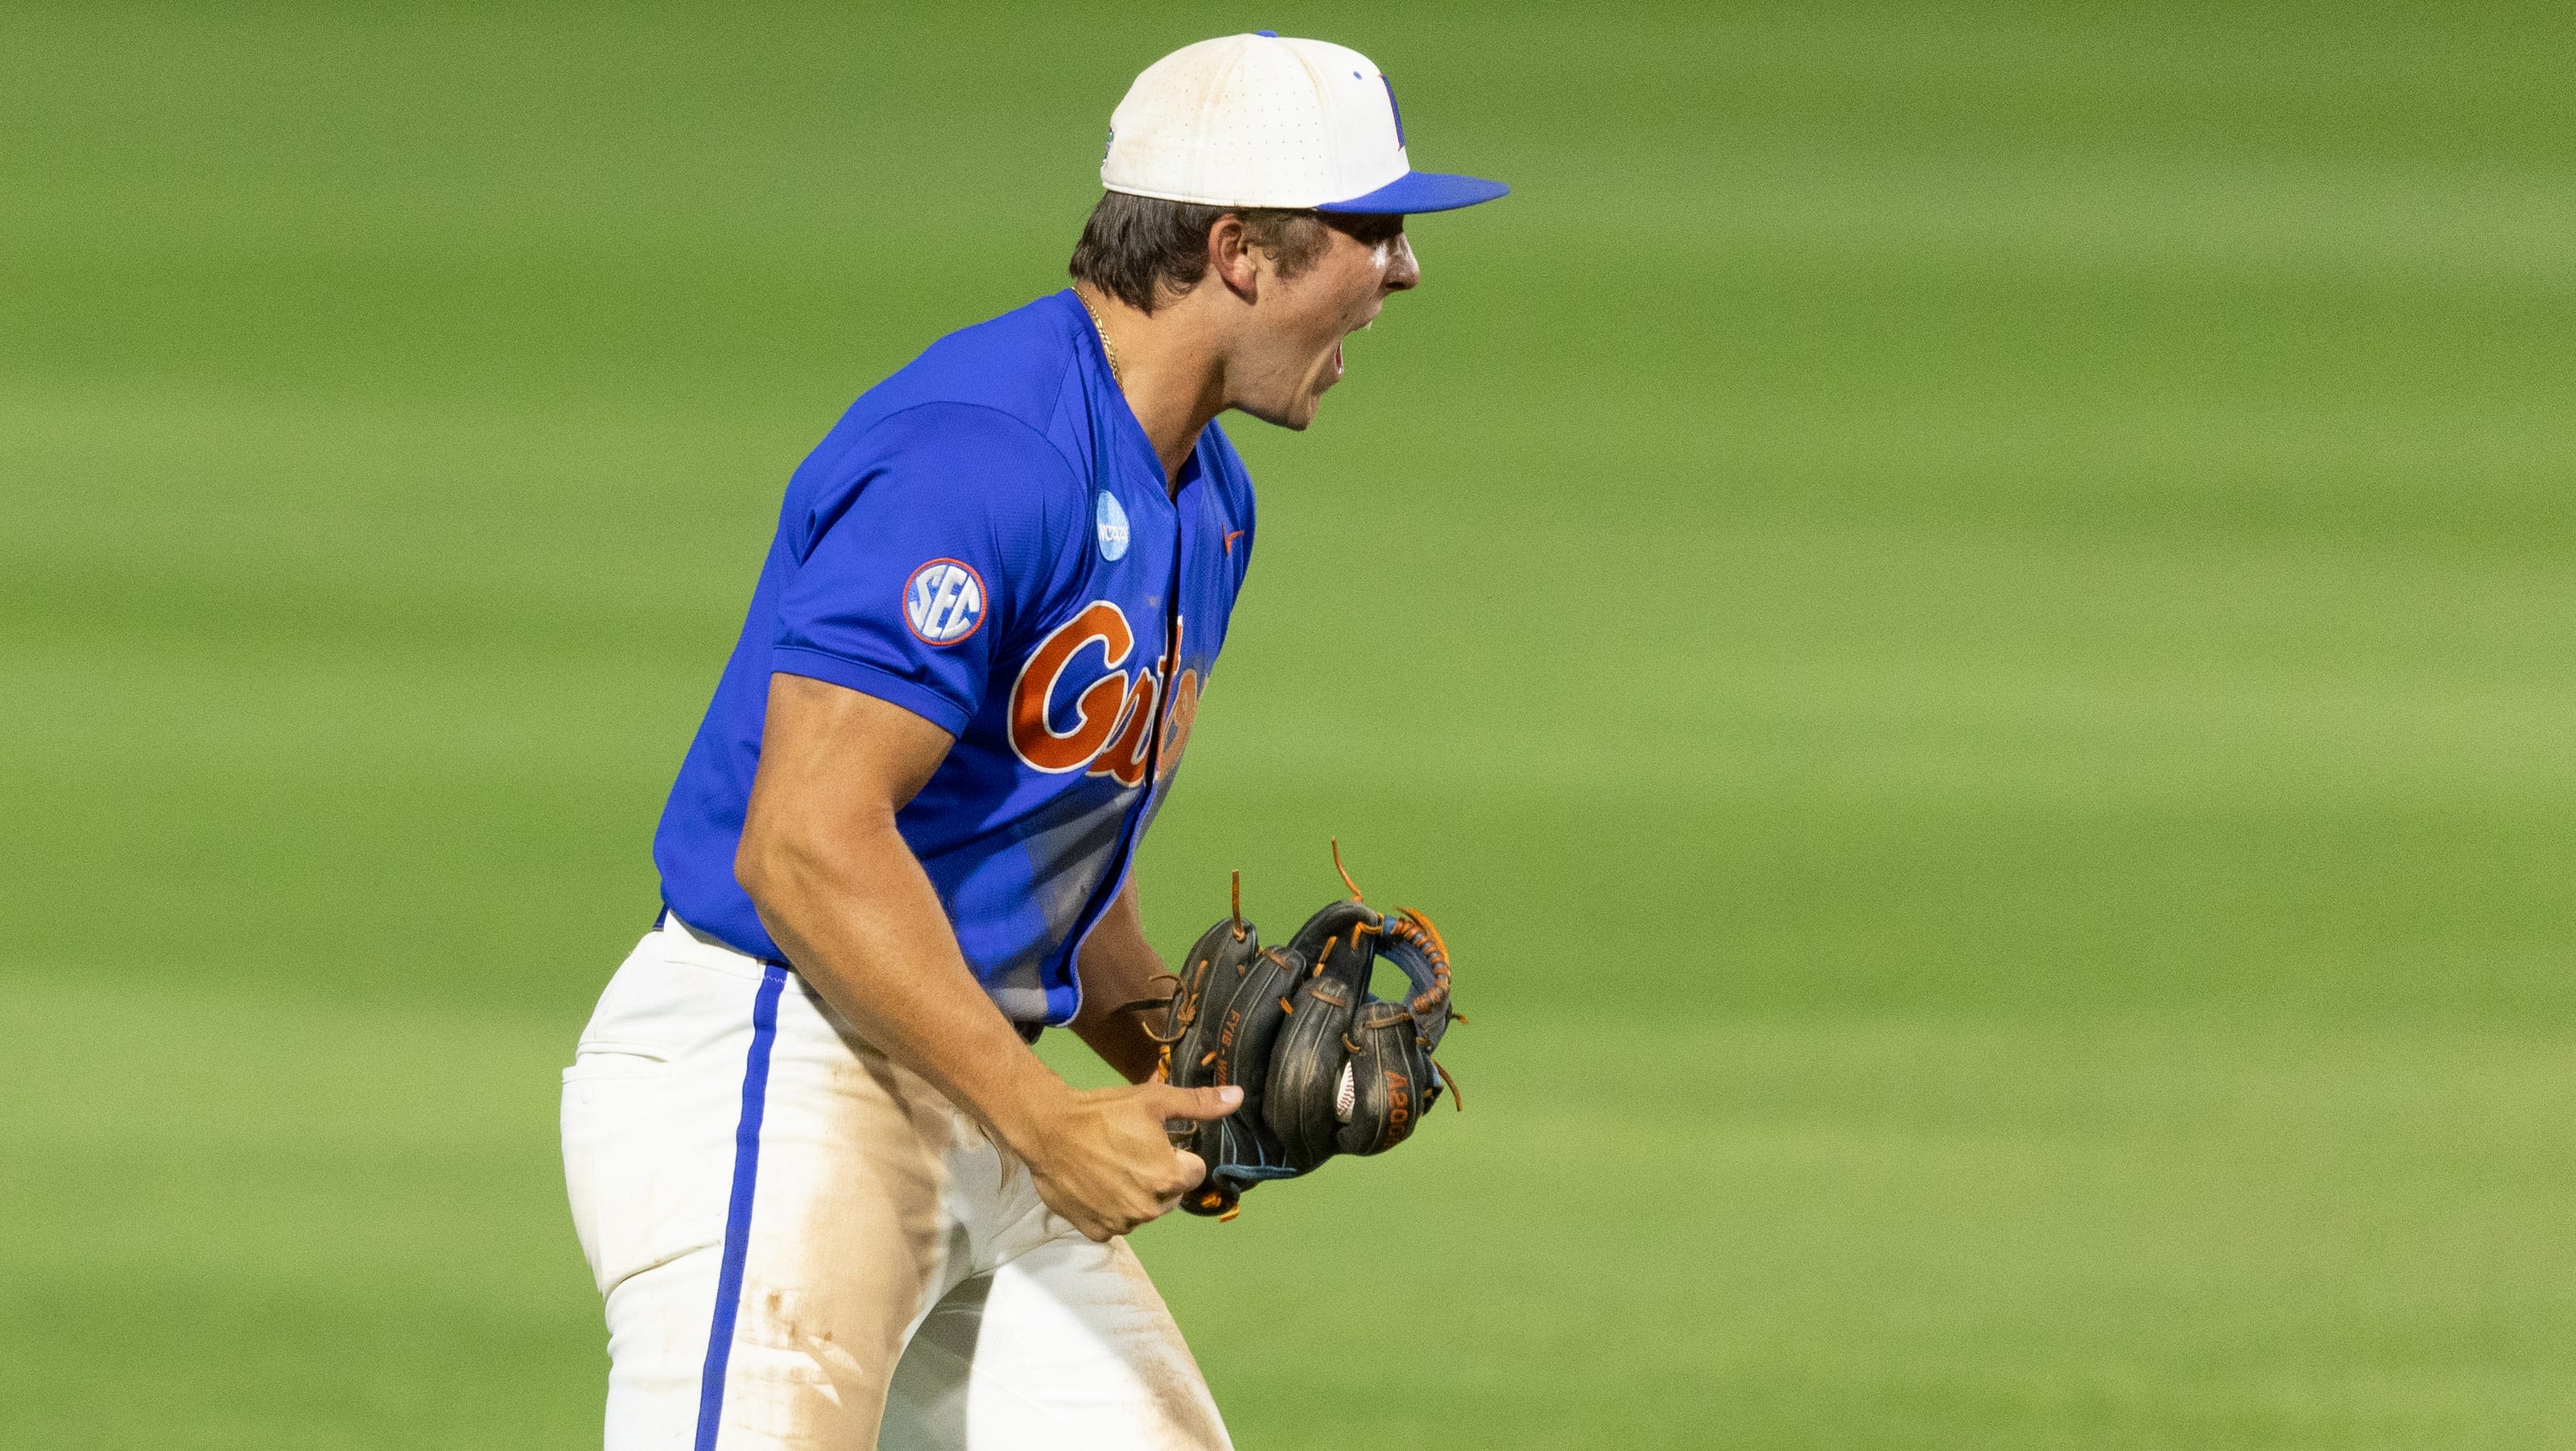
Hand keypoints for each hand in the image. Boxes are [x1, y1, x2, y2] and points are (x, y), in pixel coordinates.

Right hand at [1020, 1082, 1241, 1240]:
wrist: (1048, 1130)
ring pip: (1144, 1209)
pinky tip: (1096, 1185)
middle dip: (1158, 1175)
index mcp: (1171, 1178)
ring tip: (1110, 1166)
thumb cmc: (1104, 1113)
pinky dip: (1109, 1208)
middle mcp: (1151, 1208)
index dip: (1177, 1153)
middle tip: (1130, 1151)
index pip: (1194, 1171)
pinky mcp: (1097, 1231)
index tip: (1154, 1141)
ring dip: (1135, 1193)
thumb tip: (1237, 1098)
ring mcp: (1122, 1224)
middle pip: (1170, 1193)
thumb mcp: (1154, 1101)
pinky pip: (1115, 1223)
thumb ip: (1199, 1104)